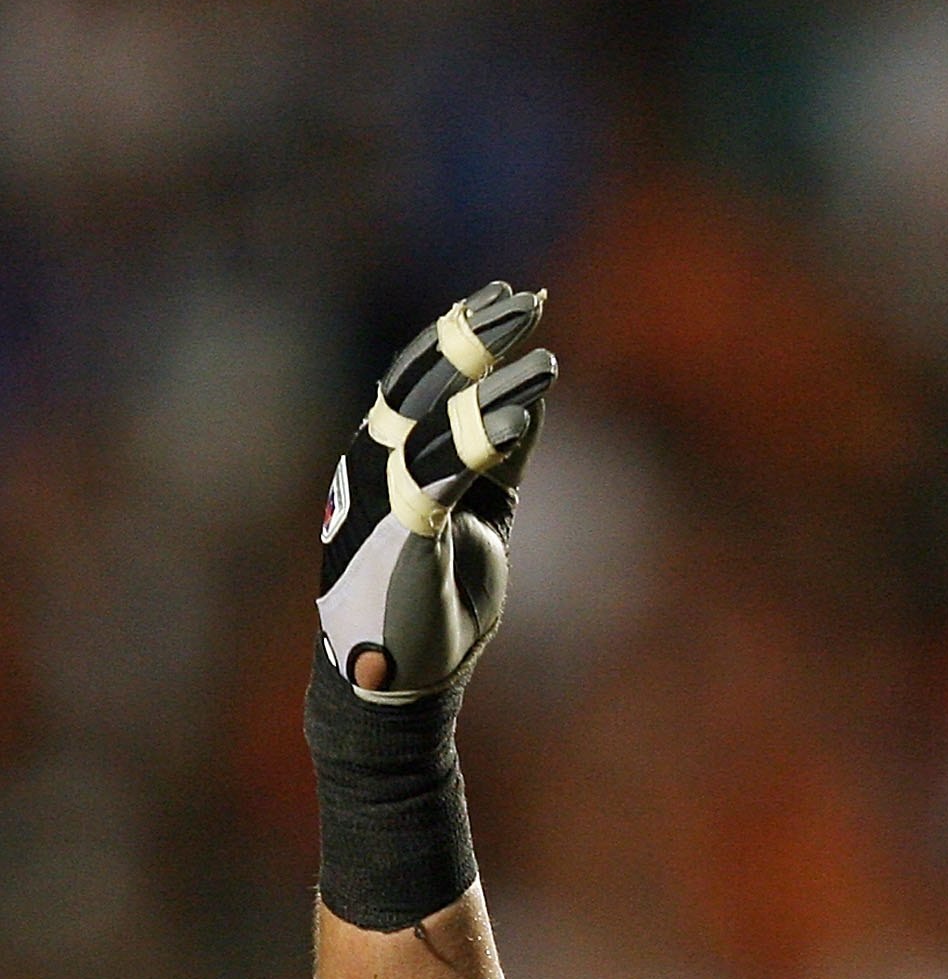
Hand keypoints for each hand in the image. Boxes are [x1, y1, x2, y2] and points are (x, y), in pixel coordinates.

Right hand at [316, 285, 556, 703]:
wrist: (391, 681)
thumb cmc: (432, 602)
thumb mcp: (478, 515)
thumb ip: (494, 462)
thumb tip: (526, 405)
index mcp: (385, 460)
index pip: (422, 378)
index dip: (464, 334)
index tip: (511, 297)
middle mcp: (371, 467)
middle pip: (421, 382)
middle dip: (473, 337)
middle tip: (528, 300)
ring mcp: (377, 498)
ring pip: (434, 421)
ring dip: (491, 386)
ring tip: (545, 359)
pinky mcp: (398, 536)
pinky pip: (439, 475)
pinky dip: (481, 443)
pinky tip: (523, 419)